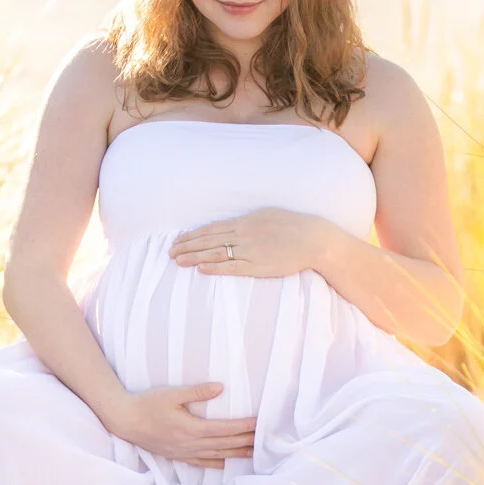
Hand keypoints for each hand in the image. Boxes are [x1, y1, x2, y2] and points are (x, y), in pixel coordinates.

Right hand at [100, 383, 256, 469]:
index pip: (225, 429)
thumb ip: (197, 392)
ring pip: (217, 455)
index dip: (245, 426)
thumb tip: (220, 388)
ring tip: (254, 453)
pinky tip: (225, 463)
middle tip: (265, 438)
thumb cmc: (147, 404)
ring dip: (236, 454)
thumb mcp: (172, 393)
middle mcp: (190, 444)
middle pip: (225, 444)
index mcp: (191, 428)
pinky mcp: (177, 455)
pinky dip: (216, 463)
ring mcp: (184, 452)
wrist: (124, 421)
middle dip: (246, 441)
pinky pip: (201, 462)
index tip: (260, 423)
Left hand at [169, 207, 332, 278]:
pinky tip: (201, 269)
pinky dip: (215, 268)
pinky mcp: (258, 266)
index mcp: (245, 222)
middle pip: (208, 241)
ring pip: (216, 253)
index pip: (211, 229)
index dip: (192, 235)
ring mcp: (250, 251)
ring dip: (195, 257)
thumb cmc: (293, 225)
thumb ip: (248, 221)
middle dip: (187, 246)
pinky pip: (232, 267)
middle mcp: (244, 235)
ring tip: (178, 261)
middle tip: (170, 252)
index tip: (177, 240)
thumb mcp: (267, 215)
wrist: (313, 239)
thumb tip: (233, 224)